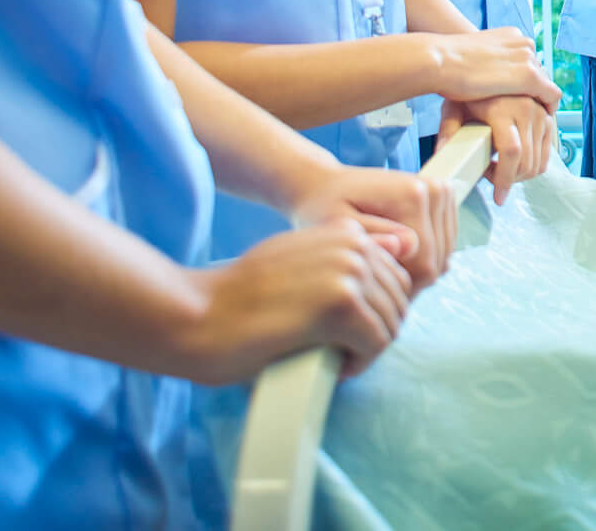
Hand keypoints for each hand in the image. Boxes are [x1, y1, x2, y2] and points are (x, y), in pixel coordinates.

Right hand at [175, 221, 413, 382]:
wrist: (197, 315)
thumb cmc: (240, 297)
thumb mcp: (296, 259)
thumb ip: (339, 260)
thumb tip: (392, 265)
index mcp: (345, 230)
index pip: (396, 275)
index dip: (376, 310)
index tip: (347, 331)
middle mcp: (353, 244)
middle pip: (398, 299)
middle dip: (375, 331)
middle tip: (342, 351)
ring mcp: (348, 271)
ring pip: (391, 324)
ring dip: (366, 350)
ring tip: (333, 359)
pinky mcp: (340, 305)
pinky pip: (376, 344)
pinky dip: (358, 363)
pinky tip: (332, 366)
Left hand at [288, 162, 456, 295]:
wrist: (329, 184)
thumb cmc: (326, 207)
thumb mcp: (339, 226)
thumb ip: (375, 236)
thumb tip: (410, 246)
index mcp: (413, 195)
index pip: (425, 263)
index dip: (401, 287)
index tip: (373, 292)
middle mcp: (435, 189)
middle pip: (437, 260)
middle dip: (409, 279)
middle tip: (375, 284)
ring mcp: (442, 193)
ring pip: (443, 255)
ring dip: (416, 269)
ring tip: (382, 269)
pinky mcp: (443, 199)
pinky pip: (443, 244)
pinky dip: (422, 257)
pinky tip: (394, 257)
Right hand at [426, 27, 560, 110]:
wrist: (439, 61)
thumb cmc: (447, 63)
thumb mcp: (474, 57)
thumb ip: (488, 62)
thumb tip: (486, 75)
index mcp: (511, 36)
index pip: (530, 62)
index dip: (528, 83)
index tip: (524, 98)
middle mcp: (523, 44)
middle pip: (540, 73)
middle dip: (535, 93)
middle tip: (528, 114)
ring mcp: (528, 59)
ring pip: (546, 85)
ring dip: (540, 103)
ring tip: (532, 122)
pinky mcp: (529, 77)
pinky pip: (551, 97)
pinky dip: (549, 111)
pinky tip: (541, 123)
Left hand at [439, 95, 558, 205]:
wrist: (486, 69)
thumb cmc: (467, 89)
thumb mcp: (453, 107)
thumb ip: (448, 131)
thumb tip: (442, 153)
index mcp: (503, 109)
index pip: (511, 152)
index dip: (505, 179)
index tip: (498, 196)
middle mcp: (526, 109)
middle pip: (526, 161)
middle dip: (511, 181)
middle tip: (493, 181)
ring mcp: (540, 113)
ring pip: (538, 161)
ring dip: (521, 174)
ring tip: (501, 169)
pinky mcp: (547, 117)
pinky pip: (547, 153)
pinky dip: (533, 164)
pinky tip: (516, 161)